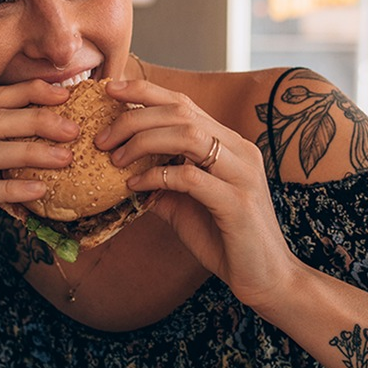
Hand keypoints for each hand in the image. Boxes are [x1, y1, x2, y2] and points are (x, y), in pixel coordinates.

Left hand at [97, 79, 302, 309]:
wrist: (266, 279)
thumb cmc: (226, 241)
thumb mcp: (186, 207)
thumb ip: (162, 184)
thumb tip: (124, 172)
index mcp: (230, 145)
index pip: (185, 104)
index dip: (147, 91)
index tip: (111, 89)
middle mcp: (240, 151)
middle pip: (182, 113)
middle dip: (135, 118)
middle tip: (102, 138)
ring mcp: (242, 174)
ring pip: (188, 136)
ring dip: (143, 142)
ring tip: (115, 159)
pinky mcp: (238, 203)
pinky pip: (190, 177)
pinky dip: (157, 176)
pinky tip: (135, 186)